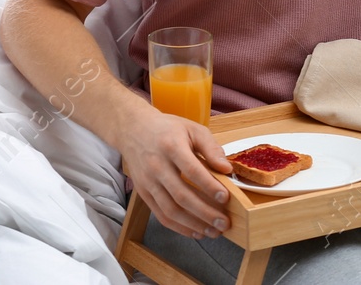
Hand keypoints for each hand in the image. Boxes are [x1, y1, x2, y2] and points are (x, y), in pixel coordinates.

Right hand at [117, 106, 233, 239]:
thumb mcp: (192, 129)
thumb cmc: (168, 129)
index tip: (225, 198)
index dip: (208, 186)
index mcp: (171, 146)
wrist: (133, 130)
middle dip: (205, 213)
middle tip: (224, 223)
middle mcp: (157, 166)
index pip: (191, 170)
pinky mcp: (143, 193)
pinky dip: (179, 227)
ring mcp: (148, 182)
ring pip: (170, 210)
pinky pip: (161, 215)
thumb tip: (227, 169)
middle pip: (181, 195)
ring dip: (193, 224)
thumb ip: (211, 147)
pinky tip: (195, 231)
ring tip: (213, 231)